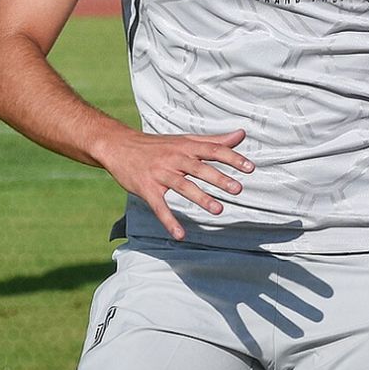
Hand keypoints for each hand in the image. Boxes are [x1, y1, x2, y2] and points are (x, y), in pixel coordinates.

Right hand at [94, 127, 254, 240]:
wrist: (118, 146)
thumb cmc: (158, 145)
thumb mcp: (186, 140)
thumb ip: (214, 140)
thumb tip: (241, 134)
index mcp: (186, 146)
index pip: (213, 150)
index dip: (232, 158)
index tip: (250, 168)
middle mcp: (174, 159)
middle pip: (199, 168)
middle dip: (219, 178)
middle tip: (238, 189)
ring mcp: (159, 174)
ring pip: (182, 186)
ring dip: (200, 198)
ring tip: (218, 210)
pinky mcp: (146, 189)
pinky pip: (159, 206)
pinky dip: (169, 221)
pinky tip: (180, 235)